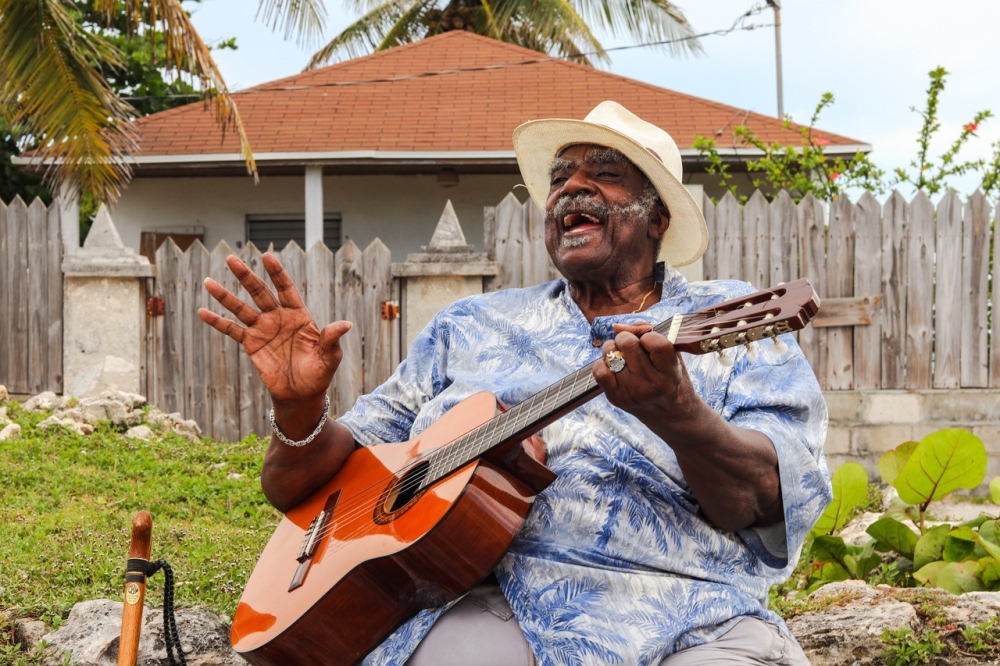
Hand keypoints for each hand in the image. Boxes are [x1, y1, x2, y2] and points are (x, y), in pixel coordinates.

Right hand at [198, 252, 351, 403]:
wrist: (302, 394)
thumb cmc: (319, 373)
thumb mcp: (329, 356)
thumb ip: (332, 338)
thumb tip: (346, 324)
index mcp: (298, 315)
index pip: (286, 289)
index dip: (277, 273)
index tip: (267, 257)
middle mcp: (278, 318)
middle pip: (260, 292)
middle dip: (246, 276)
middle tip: (230, 258)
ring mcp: (263, 329)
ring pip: (241, 308)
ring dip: (224, 295)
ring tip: (208, 281)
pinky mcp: (251, 344)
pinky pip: (232, 330)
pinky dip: (217, 322)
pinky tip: (202, 311)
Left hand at [592, 323, 698, 426]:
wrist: (668, 413)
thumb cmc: (668, 375)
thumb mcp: (670, 354)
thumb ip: (647, 332)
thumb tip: (616, 326)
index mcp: (670, 374)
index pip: (656, 342)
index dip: (649, 337)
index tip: (650, 343)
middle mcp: (651, 386)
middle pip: (627, 343)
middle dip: (627, 338)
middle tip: (632, 347)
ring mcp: (632, 393)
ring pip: (610, 353)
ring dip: (614, 349)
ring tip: (624, 358)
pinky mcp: (616, 399)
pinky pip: (599, 370)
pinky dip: (603, 363)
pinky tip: (614, 367)